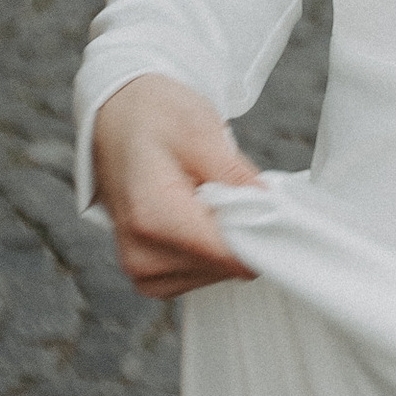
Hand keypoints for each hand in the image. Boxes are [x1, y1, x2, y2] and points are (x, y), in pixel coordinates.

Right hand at [92, 76, 261, 299]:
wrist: (117, 120)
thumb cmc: (153, 119)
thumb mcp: (200, 130)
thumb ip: (235, 175)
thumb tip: (271, 209)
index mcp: (151, 216)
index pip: (223, 254)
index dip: (259, 237)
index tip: (278, 216)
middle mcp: (140, 252)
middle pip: (221, 267)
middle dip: (240, 233)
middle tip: (233, 191)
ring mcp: (140, 268)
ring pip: (214, 276)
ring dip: (224, 241)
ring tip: (209, 198)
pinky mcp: (147, 274)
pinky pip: (197, 277)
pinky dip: (210, 251)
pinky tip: (200, 217)